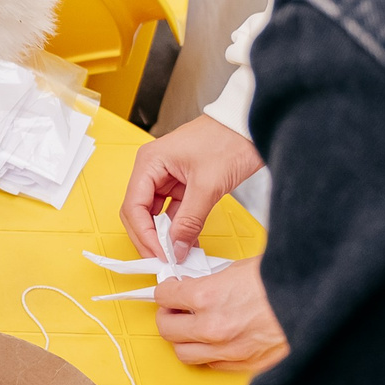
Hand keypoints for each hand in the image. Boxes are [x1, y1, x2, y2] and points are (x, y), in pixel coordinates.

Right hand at [119, 112, 263, 255]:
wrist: (251, 125)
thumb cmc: (229, 140)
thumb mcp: (208, 186)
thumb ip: (189, 220)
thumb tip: (175, 249)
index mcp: (149, 163)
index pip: (134, 207)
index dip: (144, 235)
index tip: (160, 255)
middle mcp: (153, 169)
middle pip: (139, 212)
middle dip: (150, 238)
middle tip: (164, 259)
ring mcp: (167, 176)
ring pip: (155, 214)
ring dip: (165, 235)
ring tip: (177, 254)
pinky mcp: (182, 183)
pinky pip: (173, 210)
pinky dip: (178, 227)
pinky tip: (187, 242)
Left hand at [155, 257, 285, 373]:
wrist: (323, 305)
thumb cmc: (289, 282)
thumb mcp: (244, 269)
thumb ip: (216, 280)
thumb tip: (202, 284)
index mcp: (207, 297)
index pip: (164, 297)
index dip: (166, 290)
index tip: (171, 289)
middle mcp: (213, 328)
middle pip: (167, 329)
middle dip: (169, 316)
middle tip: (176, 308)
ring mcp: (229, 351)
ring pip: (185, 354)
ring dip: (184, 340)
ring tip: (194, 328)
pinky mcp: (247, 366)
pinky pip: (214, 365)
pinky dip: (210, 355)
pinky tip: (218, 342)